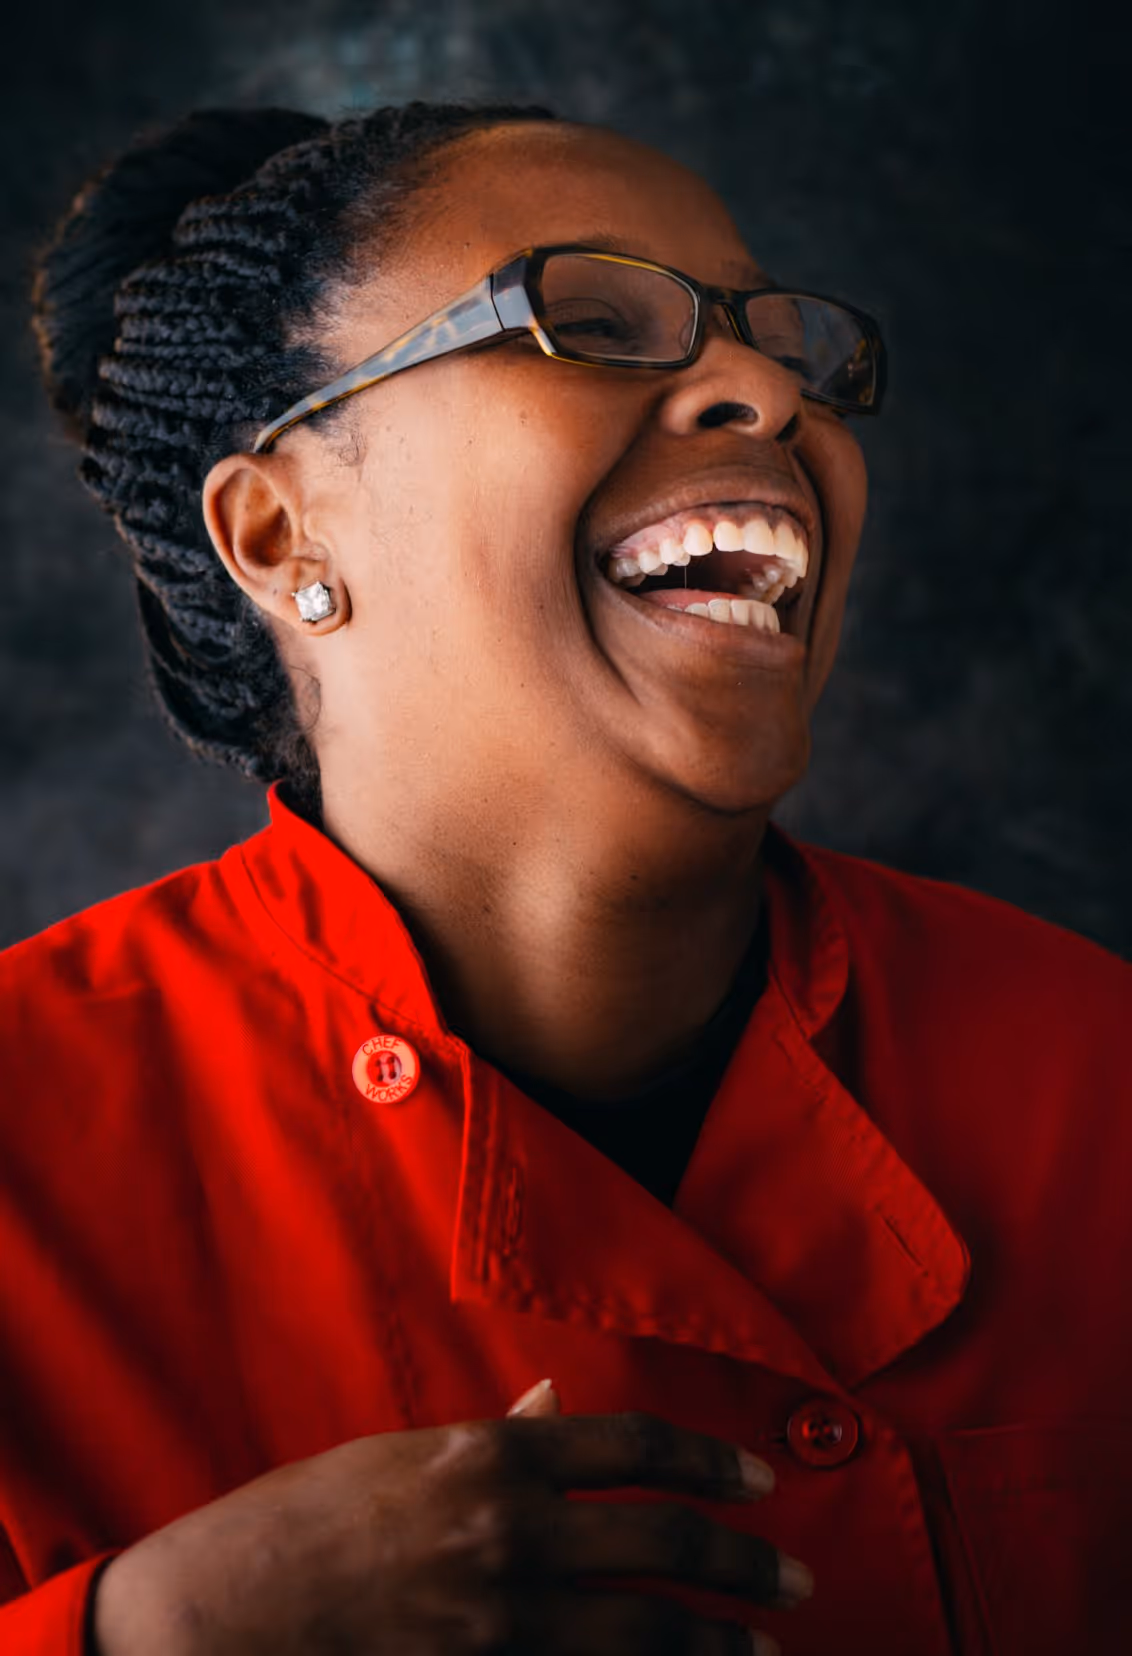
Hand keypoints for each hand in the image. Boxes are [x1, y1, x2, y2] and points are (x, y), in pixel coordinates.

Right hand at [92, 1380, 811, 1654]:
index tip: (758, 1482)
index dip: (708, 1463)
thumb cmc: (303, 1523)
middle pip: (662, 1541)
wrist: (215, 1620)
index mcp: (489, 1457)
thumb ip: (496, 1438)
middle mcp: (508, 1534)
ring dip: (717, 1642)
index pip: (633, 1446)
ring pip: (647, 1632)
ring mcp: (499, 1624)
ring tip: (762, 1647)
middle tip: (792, 1578)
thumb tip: (561, 1406)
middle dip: (742, 1561)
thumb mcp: (400, 1456)